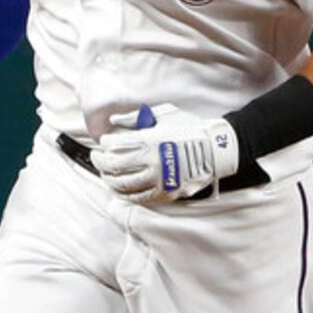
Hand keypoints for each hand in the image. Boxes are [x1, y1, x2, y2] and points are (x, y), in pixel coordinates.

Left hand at [92, 103, 240, 202]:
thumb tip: (113, 121)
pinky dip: (124, 193)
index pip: (114, 145)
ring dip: (109, 179)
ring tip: (106, 173)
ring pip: (122, 184)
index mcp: (149, 139)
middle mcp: (150, 160)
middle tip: (97, 158)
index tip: (104, 142)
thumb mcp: (164, 115)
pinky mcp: (165, 192)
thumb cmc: (190, 128)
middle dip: (100, 161)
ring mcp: (157, 179)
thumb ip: (136, 118)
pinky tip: (119, 188)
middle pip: (113, 165)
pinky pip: (138, 197)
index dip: (105, 143)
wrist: (215, 149)